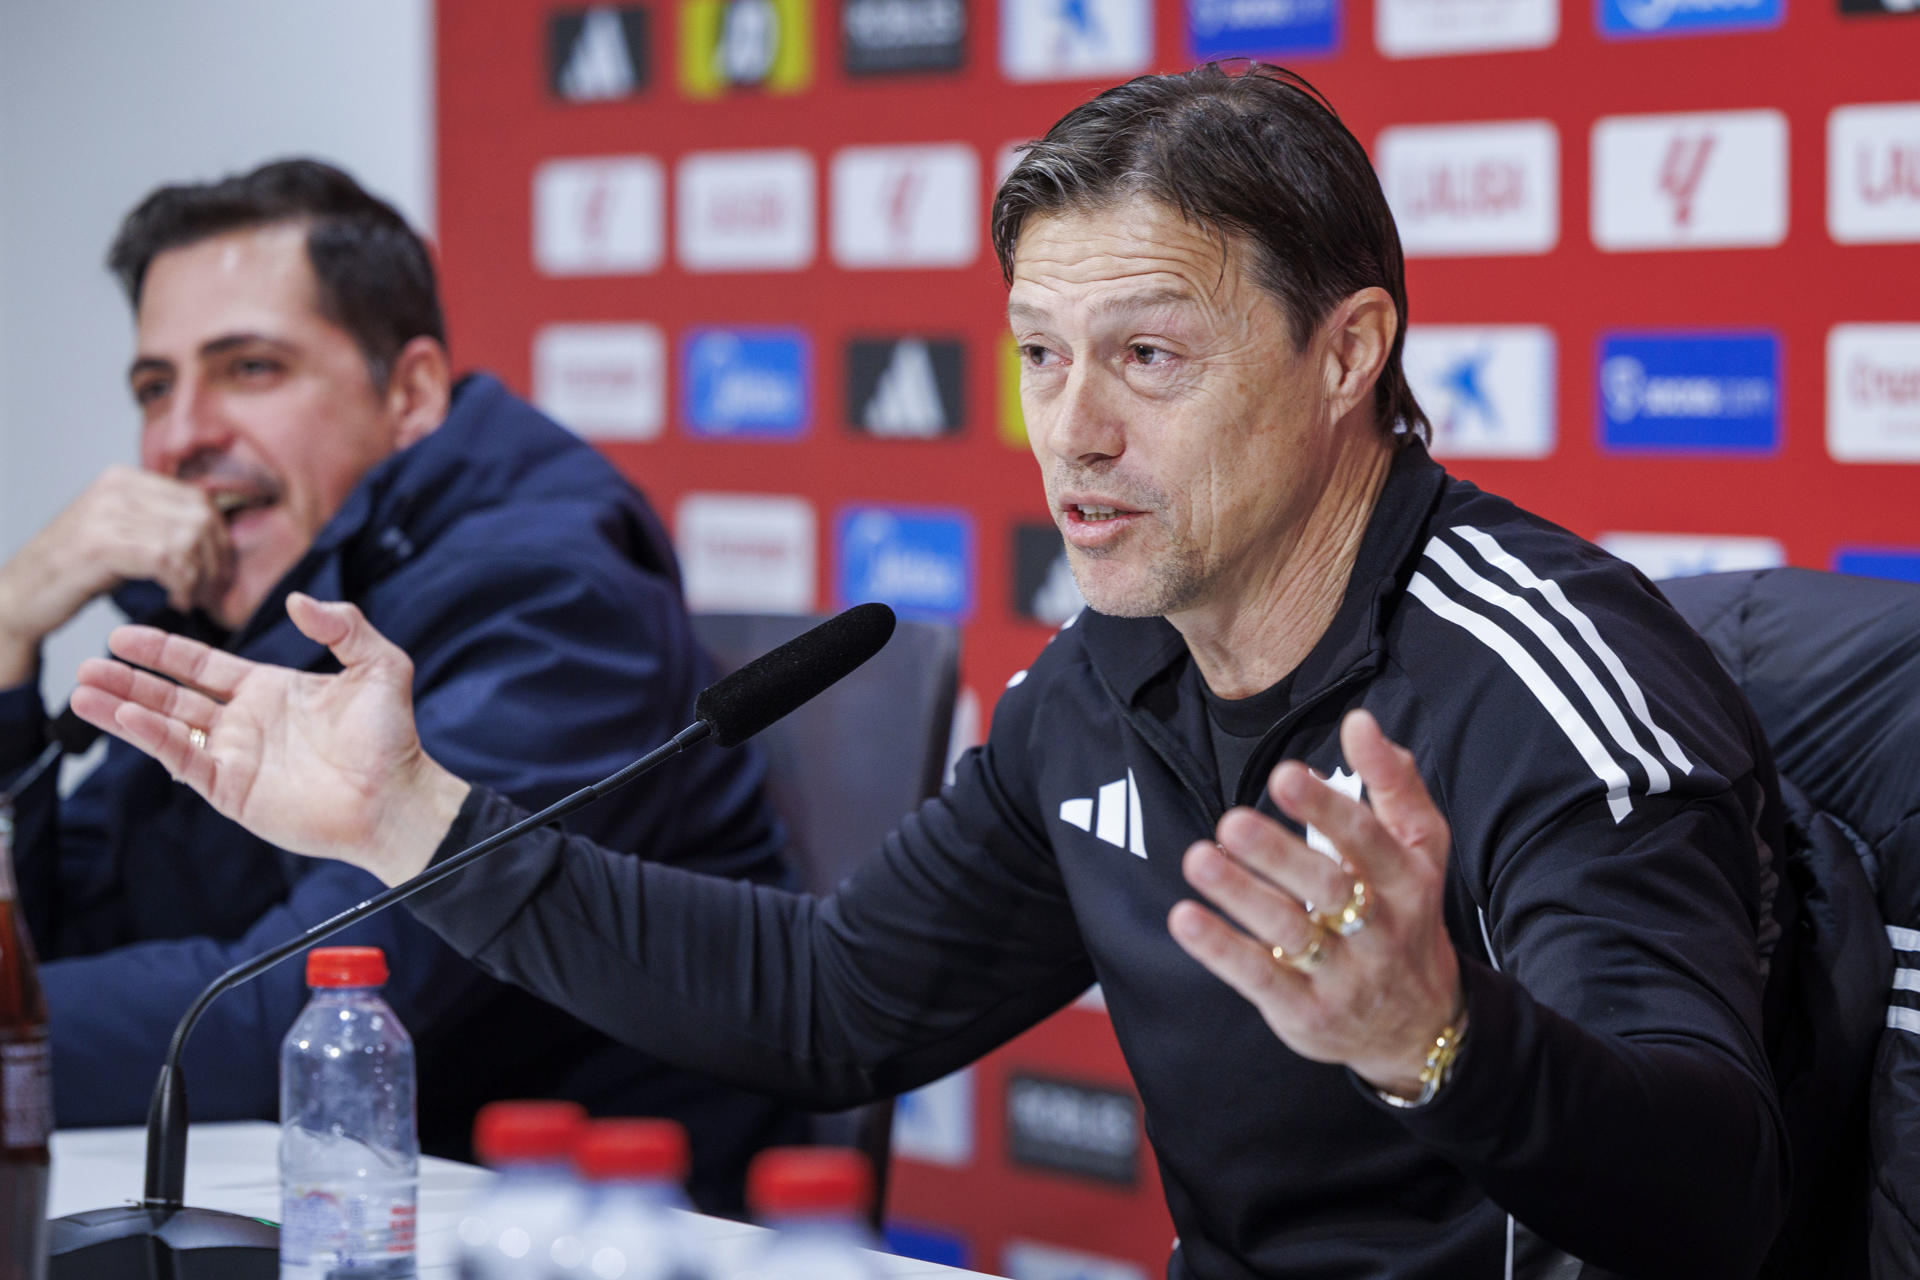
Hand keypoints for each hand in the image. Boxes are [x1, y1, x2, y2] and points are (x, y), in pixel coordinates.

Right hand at [0, 466, 233, 682]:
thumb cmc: (76, 570)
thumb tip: (216, 531)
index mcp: (124, 479)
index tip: (219, 571)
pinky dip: (181, 584)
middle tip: (211, 590)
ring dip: (200, 576)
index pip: (198, 499)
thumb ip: (158, 522)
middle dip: (215, 560)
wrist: (18, 595)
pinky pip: (166, 559)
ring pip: (187, 540)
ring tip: (192, 598)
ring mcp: (106, 514)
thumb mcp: (122, 533)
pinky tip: (177, 600)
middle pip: (199, 518)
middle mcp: (116, 488)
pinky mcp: (100, 544)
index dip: (220, 538)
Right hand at [68, 593, 468, 885]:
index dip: (162, 650)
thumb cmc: (392, 736)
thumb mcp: (379, 665)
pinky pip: (184, 759)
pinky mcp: (232, 790)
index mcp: (270, 689)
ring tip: (82, 692)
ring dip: (124, 710)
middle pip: (172, 695)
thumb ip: (344, 626)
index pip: (202, 665)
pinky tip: (125, 718)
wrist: (397, 796)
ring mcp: (235, 757)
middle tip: (86, 665)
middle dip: (128, 681)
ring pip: (167, 727)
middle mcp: (245, 722)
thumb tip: (299, 600)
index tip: (121, 635)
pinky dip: (152, 738)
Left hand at [1168, 709, 1463, 1099]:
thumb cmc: (1407, 914)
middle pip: (1328, 887)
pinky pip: (1261, 979)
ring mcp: (1343, 975)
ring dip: (1241, 895)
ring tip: (1197, 859)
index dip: (1327, 809)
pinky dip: (1221, 951)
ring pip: (1289, 932)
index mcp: (1407, 881)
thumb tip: (1359, 721)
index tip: (1285, 775)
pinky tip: (1184, 919)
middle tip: (1231, 820)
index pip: (1369, 840)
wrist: (1420, 1025)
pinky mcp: (1306, 1012)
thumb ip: (1393, 782)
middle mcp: (1379, 929)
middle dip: (1279, 854)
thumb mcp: (1420, 849)